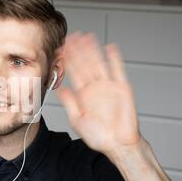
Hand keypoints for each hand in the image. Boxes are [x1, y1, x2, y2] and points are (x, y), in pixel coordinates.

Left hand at [56, 32, 139, 158]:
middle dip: (78, 50)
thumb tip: (59, 89)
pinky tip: (109, 47)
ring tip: (87, 37)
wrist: (118, 144)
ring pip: (99, 63)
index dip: (67, 60)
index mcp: (83, 94)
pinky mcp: (122, 88)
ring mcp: (108, 86)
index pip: (73, 72)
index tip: (59, 49)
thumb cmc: (99, 136)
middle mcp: (95, 88)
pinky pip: (118, 70)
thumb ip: (69, 103)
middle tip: (72, 36)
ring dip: (93, 50)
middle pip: (85, 64)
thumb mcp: (77, 120)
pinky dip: (115, 59)